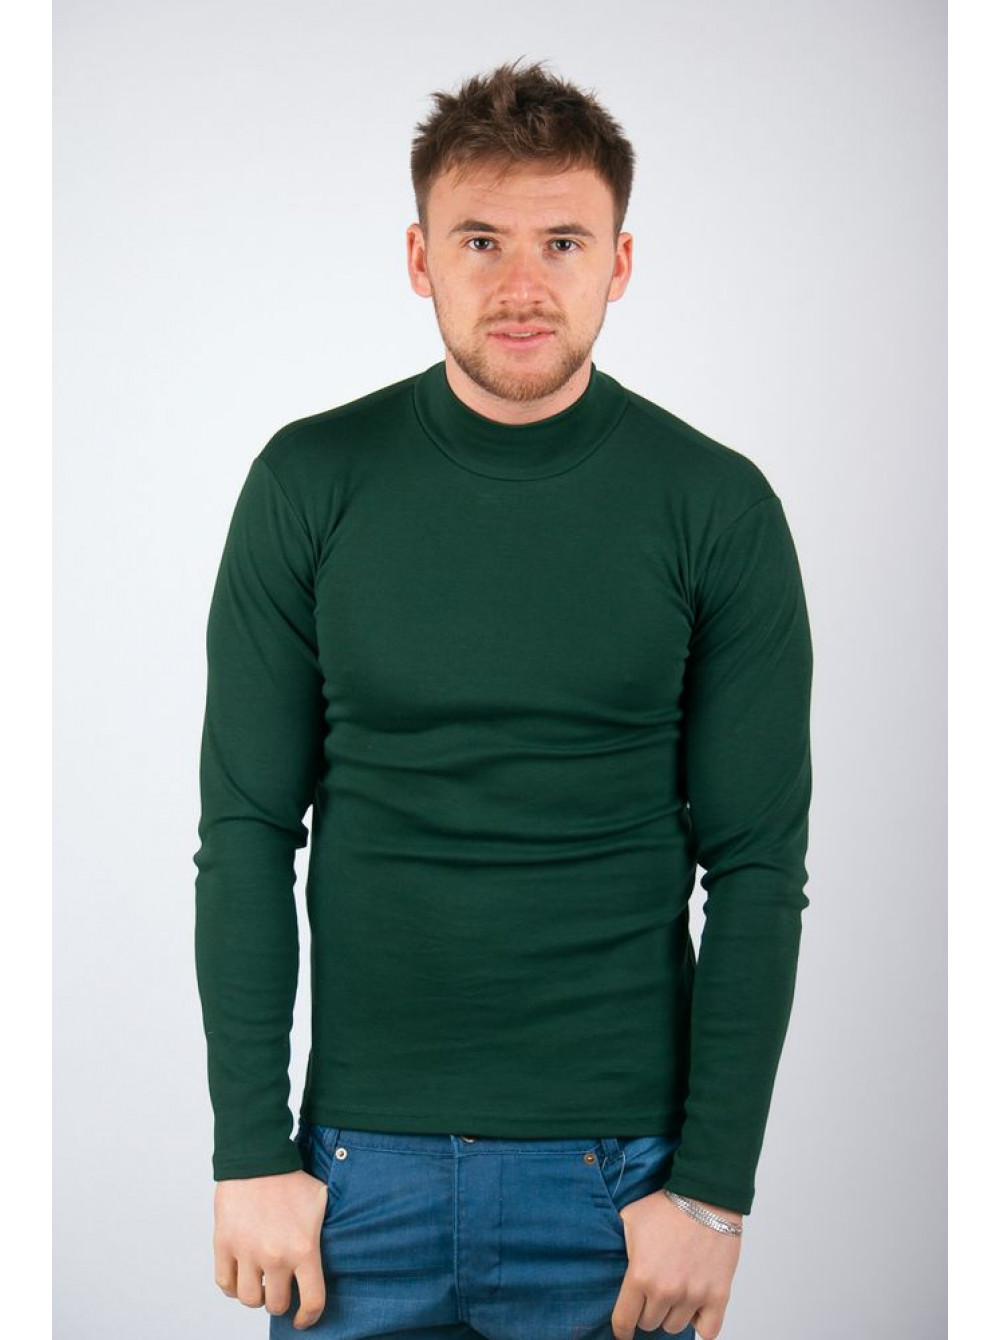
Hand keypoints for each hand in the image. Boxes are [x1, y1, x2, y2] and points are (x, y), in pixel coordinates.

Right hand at [213, 1170, 329, 1329]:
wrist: (258, 1157)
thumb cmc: (291, 1179)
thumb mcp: (321, 1202)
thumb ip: (324, 1231)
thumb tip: (336, 1246)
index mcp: (304, 1248)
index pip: (312, 1301)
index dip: (309, 1317)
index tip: (304, 1319)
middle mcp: (275, 1256)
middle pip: (276, 1305)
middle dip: (280, 1301)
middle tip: (281, 1288)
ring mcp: (247, 1252)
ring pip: (249, 1299)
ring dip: (256, 1295)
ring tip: (261, 1281)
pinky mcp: (224, 1245)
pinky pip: (225, 1285)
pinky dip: (233, 1286)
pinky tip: (242, 1275)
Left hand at [610, 1191, 741, 1338]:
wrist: (706, 1195)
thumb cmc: (667, 1206)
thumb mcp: (630, 1220)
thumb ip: (620, 1248)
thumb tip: (608, 1261)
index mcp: (640, 1275)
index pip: (624, 1321)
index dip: (621, 1329)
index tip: (623, 1331)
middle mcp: (666, 1291)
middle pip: (650, 1324)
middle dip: (648, 1310)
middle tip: (653, 1292)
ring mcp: (693, 1296)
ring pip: (675, 1326)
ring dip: (672, 1313)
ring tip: (674, 1292)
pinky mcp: (718, 1295)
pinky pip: (708, 1332)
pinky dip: (700, 1324)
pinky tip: (694, 1310)